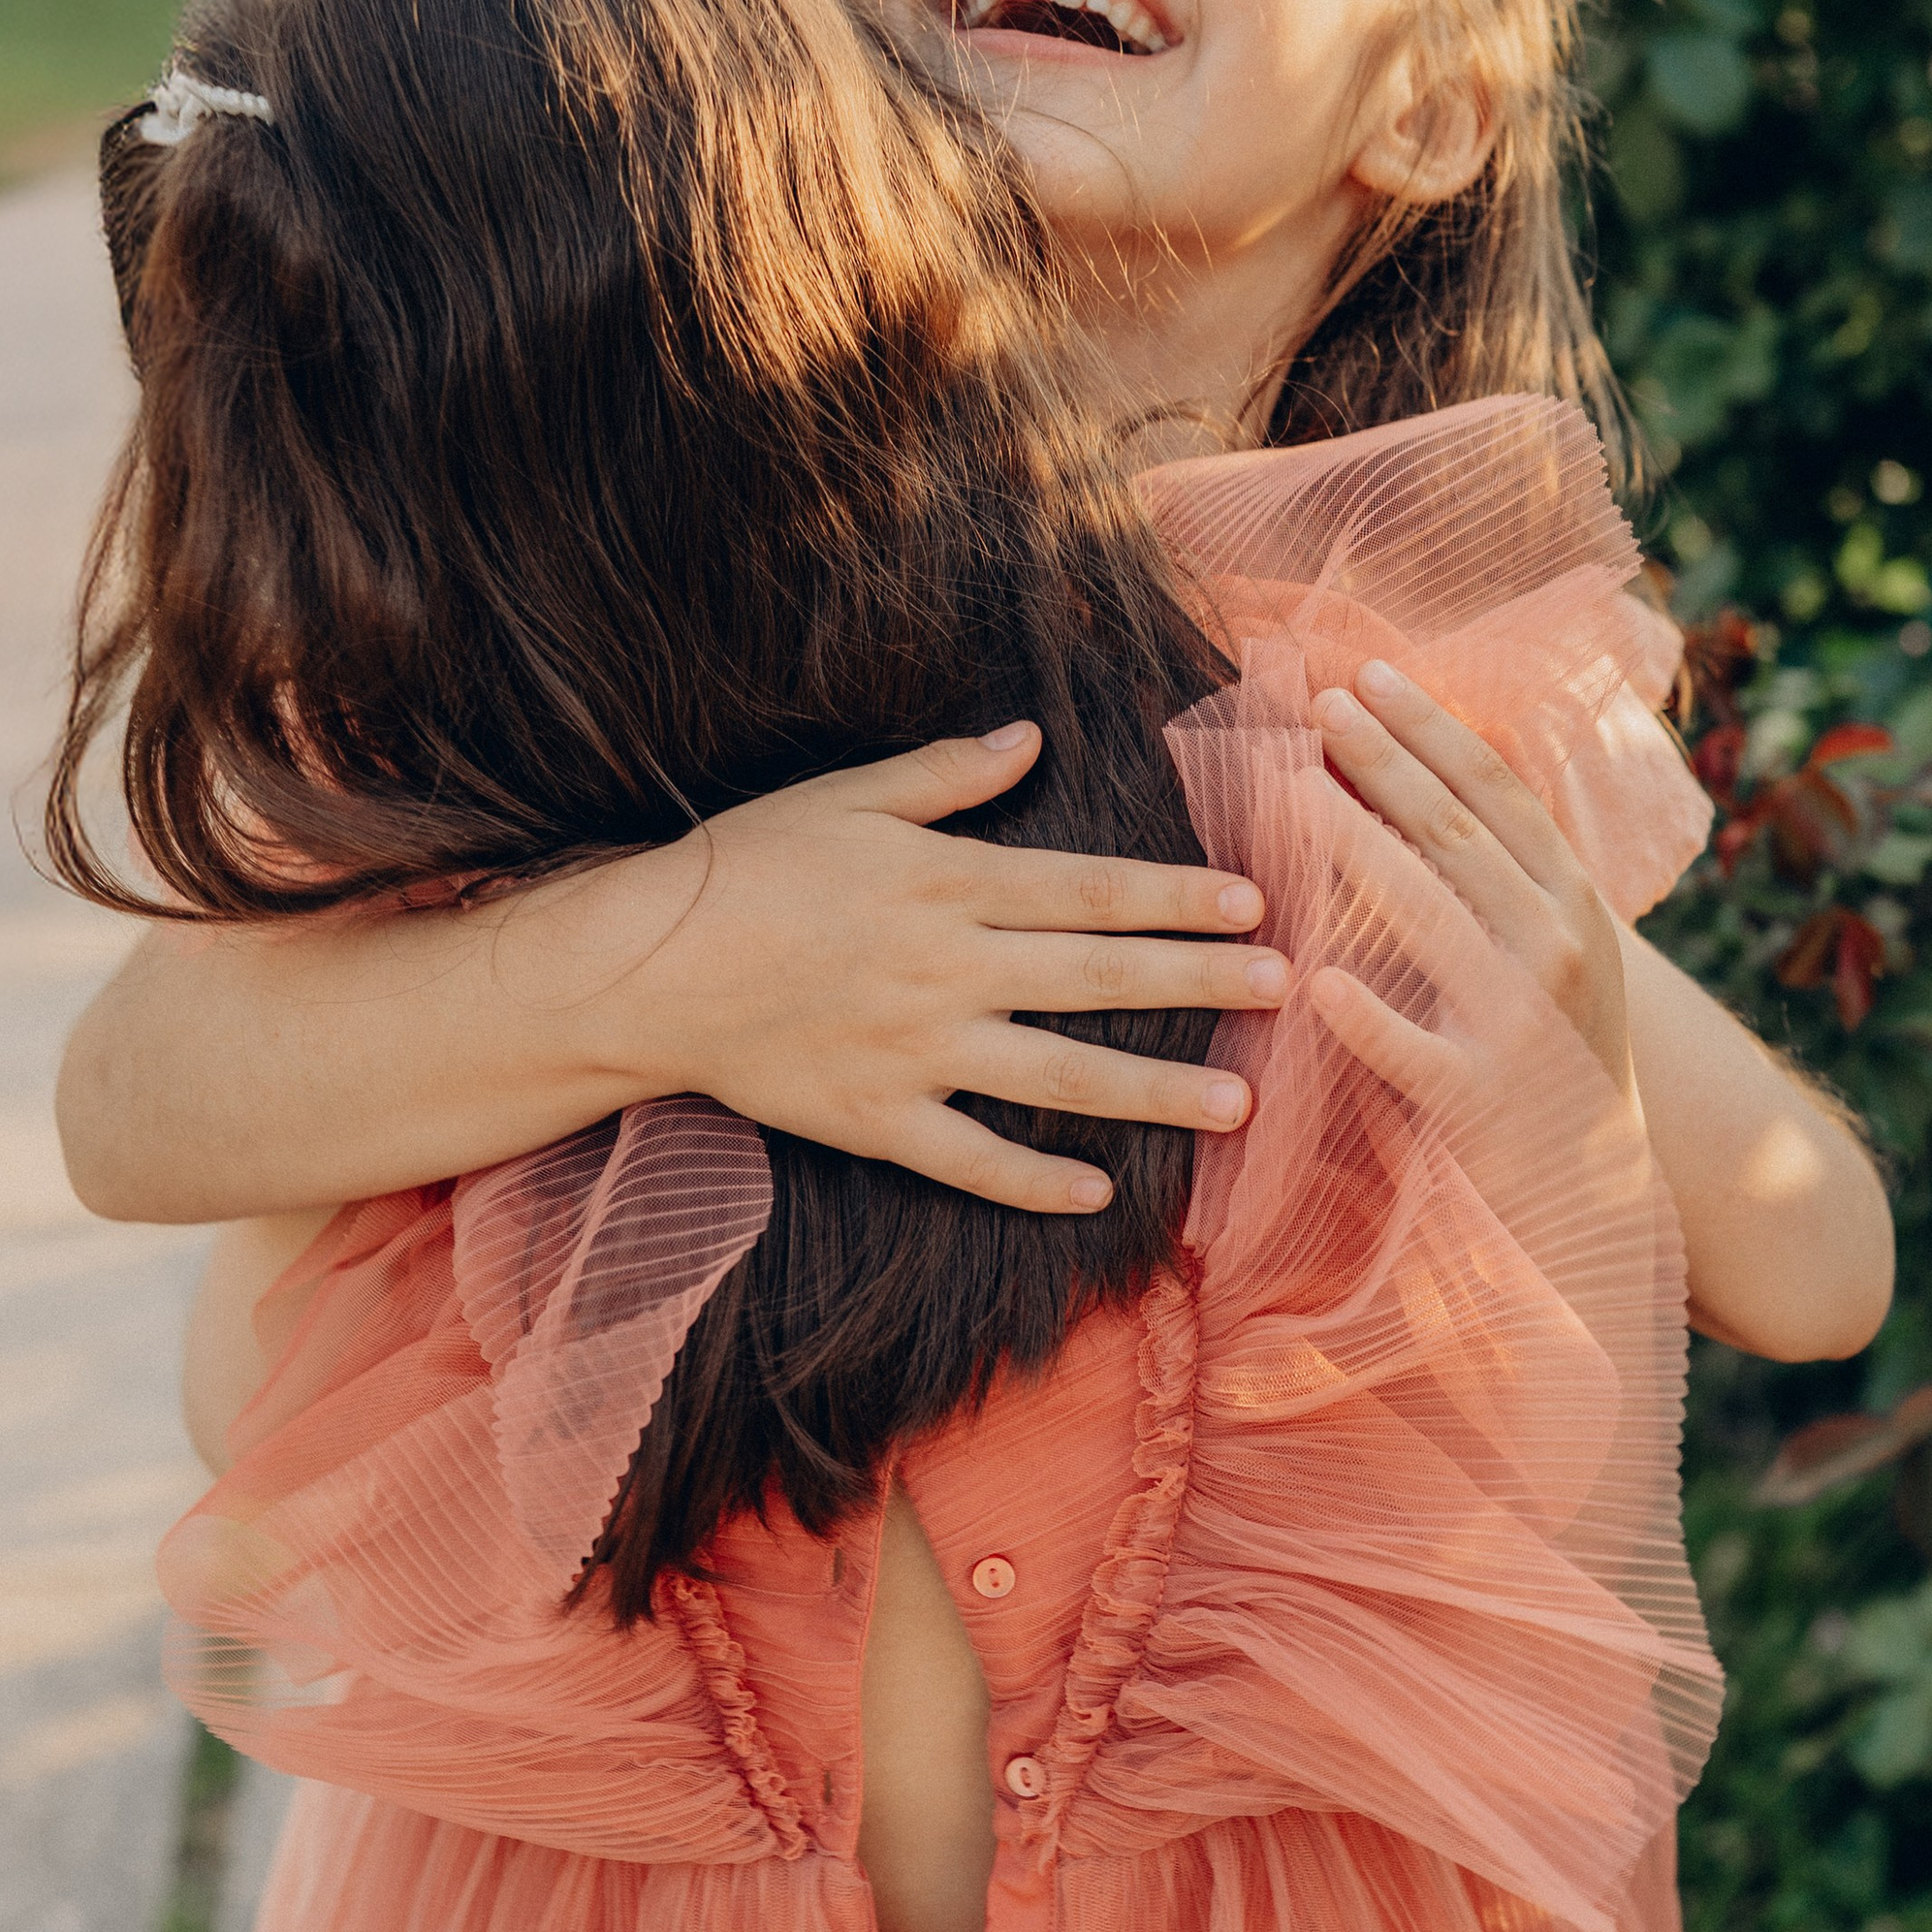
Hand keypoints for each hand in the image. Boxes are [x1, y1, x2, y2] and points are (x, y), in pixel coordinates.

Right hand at [547, 722, 1288, 1216]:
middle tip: (1283, 990)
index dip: (1176, 896)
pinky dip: (1036, 1179)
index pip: (1090, 890)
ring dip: (1153, 1089)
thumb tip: (1029, 740)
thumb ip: (945, 776)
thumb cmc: (743, 866)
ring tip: (1236, 1104)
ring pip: (1058, 1074)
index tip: (1252, 903)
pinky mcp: (877, 1118)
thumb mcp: (844, 797)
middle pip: (1098, 976)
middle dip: (1198, 983)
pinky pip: (972, 1158)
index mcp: (947, 881)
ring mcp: (918, 1050)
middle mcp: (948, 967)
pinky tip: (1100, 1190)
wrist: (648, 967)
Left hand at [1305, 661, 1635, 1103]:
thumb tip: (1424, 767)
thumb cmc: (1555, 1045)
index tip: (1369, 673)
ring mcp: (1520, 1022)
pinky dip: (1363, 1015)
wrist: (1594, 1184)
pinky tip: (1311, 979)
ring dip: (1355, 846)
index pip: (1498, 792)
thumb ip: (1507, 871)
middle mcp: (1556, 947)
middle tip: (1318, 702)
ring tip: (1288, 791)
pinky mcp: (1477, 1097)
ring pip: (1428, 917)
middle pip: (1457, 833)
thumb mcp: (1558, 944)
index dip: (1432, 728)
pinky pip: (1409, 1049)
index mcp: (1573, 900)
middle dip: (1384, 759)